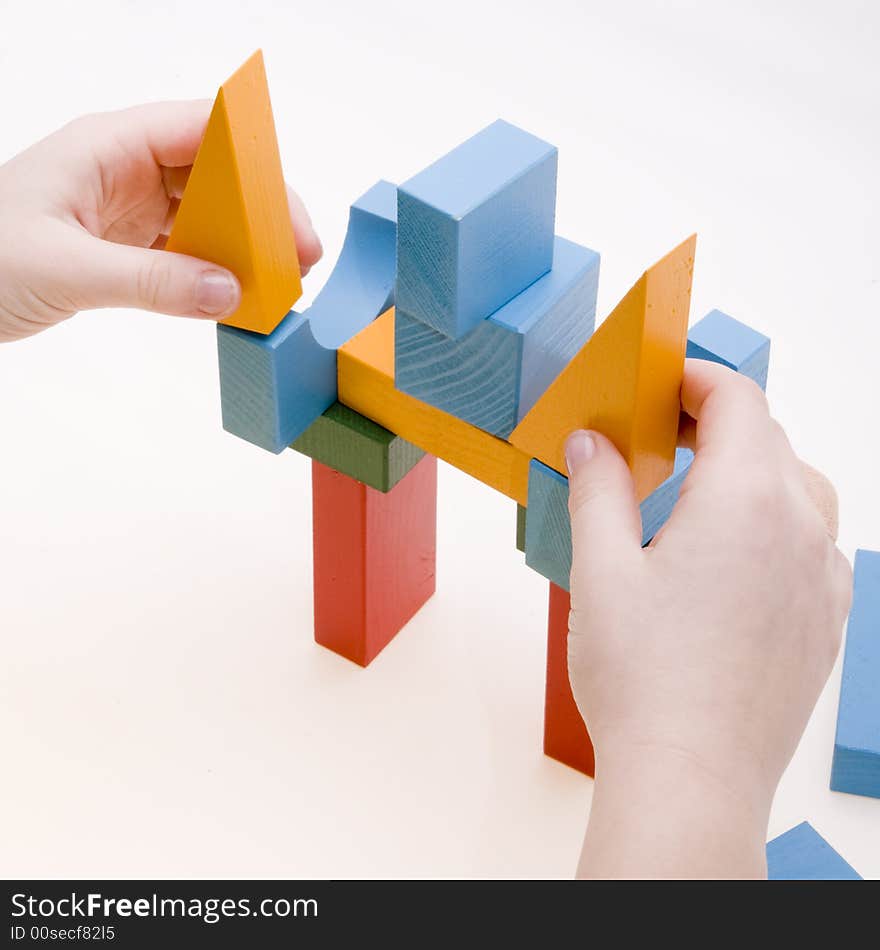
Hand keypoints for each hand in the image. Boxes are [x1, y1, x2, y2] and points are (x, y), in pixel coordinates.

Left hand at [0, 101, 321, 341]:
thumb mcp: (63, 268)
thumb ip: (149, 281)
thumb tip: (228, 291)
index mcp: (109, 147)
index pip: (201, 130)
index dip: (254, 161)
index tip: (288, 208)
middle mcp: (126, 171)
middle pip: (218, 174)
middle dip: (263, 212)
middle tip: (300, 256)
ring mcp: (130, 210)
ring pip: (209, 215)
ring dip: (247, 246)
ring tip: (280, 280)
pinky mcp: (129, 249)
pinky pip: (189, 254)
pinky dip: (217, 274)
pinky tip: (239, 296)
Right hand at [564, 359, 850, 878]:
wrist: (691, 779)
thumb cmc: (643, 680)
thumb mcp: (600, 570)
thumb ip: (597, 490)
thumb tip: (590, 441)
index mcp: (744, 502)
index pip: (737, 401)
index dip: (696, 379)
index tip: (660, 382)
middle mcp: (800, 530)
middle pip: (770, 438)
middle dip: (715, 422)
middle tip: (660, 434)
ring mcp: (823, 578)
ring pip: (801, 488)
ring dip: (752, 470)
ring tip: (698, 490)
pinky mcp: (827, 621)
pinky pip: (815, 543)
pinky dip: (779, 522)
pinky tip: (734, 555)